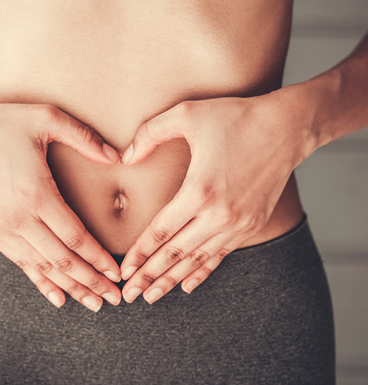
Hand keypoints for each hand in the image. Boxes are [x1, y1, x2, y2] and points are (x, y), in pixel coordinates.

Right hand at [0, 95, 122, 311]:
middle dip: (91, 281)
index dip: (98, 259)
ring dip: (70, 287)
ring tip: (92, 303)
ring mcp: (2, 228)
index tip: (116, 273)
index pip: (75, 237)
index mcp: (36, 193)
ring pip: (42, 267)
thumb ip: (84, 137)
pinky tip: (57, 297)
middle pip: (62, 260)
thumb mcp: (45, 118)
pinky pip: (20, 264)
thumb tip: (117, 157)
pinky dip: (40, 282)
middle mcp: (18, 218)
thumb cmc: (1, 124)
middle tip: (114, 298)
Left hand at [119, 91, 313, 303]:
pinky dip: (203, 271)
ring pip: (198, 259)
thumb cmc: (235, 117)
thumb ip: (149, 133)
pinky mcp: (251, 224)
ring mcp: (238, 223)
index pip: (161, 231)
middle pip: (176, 253)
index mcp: (200, 190)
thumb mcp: (186, 114)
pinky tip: (188, 285)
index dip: (140, 253)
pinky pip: (221, 254)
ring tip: (152, 297)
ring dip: (173, 280)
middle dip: (150, 276)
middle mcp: (219, 214)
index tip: (124, 270)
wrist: (286, 127)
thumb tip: (125, 157)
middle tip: (128, 296)